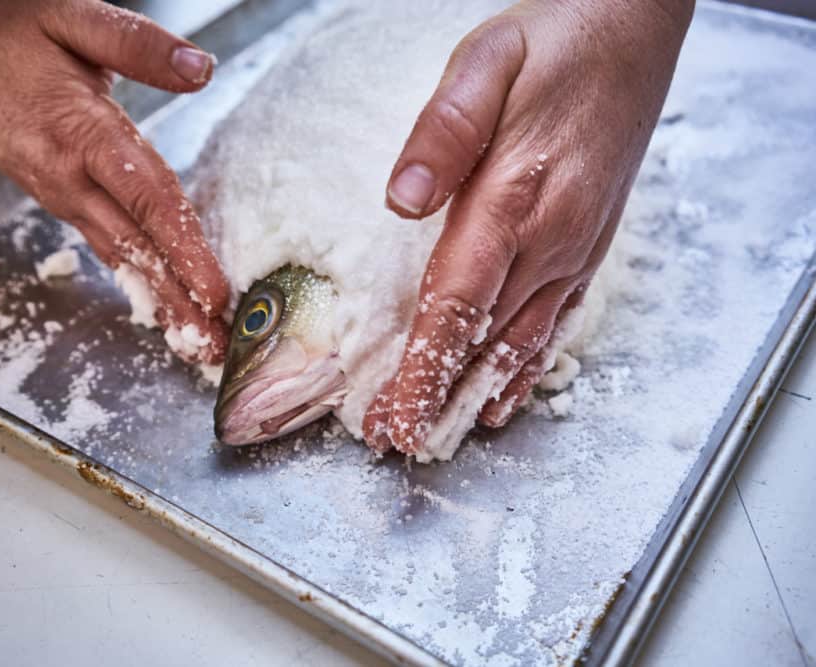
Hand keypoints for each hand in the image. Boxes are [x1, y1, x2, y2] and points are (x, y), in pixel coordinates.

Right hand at [0, 0, 228, 362]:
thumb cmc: (1, 39)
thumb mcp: (70, 19)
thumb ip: (137, 44)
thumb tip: (200, 69)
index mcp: (81, 133)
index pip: (145, 200)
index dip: (183, 249)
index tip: (213, 291)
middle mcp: (73, 180)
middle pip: (138, 249)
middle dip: (181, 302)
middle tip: (218, 348)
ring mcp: (65, 199)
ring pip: (124, 260)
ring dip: (165, 306)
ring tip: (201, 343)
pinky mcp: (65, 205)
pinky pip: (111, 250)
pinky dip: (143, 285)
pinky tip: (169, 310)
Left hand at [363, 0, 692, 453]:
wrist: (635, 29)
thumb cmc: (555, 42)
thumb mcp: (486, 61)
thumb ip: (443, 132)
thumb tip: (402, 201)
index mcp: (514, 198)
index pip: (457, 305)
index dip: (422, 370)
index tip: (395, 418)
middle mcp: (550, 238)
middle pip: (482, 338)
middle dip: (436, 395)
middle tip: (397, 440)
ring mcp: (574, 247)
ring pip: (520, 342)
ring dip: (476, 392)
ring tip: (440, 432)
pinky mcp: (587, 245)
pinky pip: (555, 322)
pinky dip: (526, 367)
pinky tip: (506, 394)